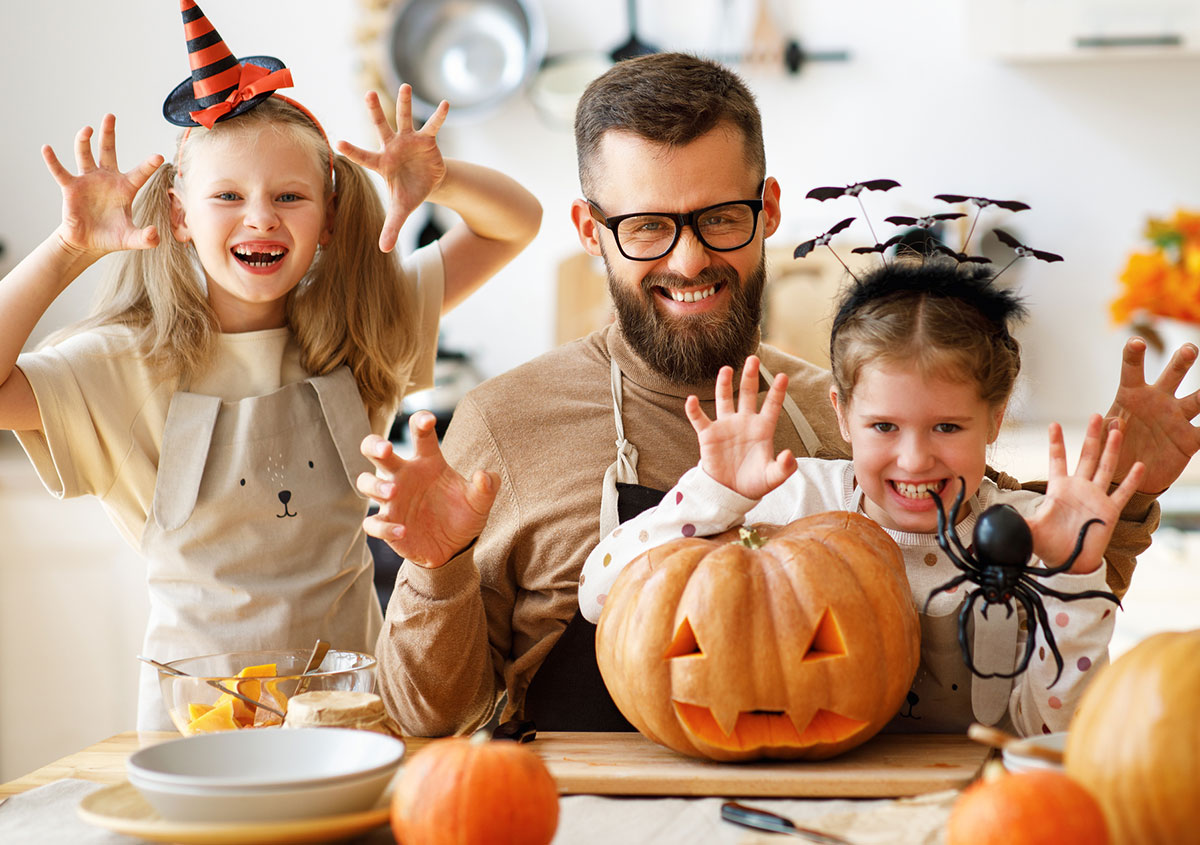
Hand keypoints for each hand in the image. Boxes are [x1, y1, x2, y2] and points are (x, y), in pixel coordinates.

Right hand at [42, 114, 163, 257]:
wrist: (88, 243)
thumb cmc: (112, 237)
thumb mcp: (132, 239)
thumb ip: (145, 238)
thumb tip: (154, 235)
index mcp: (126, 188)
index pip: (140, 173)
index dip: (148, 165)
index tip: (159, 156)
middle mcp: (107, 179)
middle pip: (108, 151)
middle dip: (109, 134)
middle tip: (110, 115)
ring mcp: (88, 180)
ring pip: (84, 155)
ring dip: (84, 142)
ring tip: (87, 129)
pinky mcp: (70, 187)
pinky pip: (60, 171)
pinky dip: (53, 161)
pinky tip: (47, 148)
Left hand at [336, 85, 448, 252]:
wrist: (428, 183)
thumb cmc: (409, 193)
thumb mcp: (402, 211)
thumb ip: (392, 227)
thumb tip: (383, 250)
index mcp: (382, 163)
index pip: (364, 156)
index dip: (352, 151)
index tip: (338, 142)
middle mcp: (393, 147)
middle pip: (381, 127)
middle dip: (375, 111)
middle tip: (368, 93)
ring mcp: (409, 141)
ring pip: (405, 118)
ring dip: (405, 103)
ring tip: (405, 86)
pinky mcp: (427, 140)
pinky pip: (433, 126)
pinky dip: (439, 116)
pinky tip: (445, 104)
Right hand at [357, 412, 497, 567]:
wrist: (454, 548)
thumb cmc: (463, 515)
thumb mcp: (479, 503)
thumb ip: (486, 487)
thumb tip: (485, 475)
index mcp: (428, 462)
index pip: (420, 435)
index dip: (420, 422)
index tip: (428, 420)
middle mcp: (405, 476)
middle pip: (377, 450)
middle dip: (375, 445)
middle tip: (386, 449)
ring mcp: (392, 500)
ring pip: (366, 483)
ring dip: (376, 485)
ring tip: (393, 491)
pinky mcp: (387, 524)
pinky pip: (373, 523)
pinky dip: (384, 526)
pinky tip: (402, 530)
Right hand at [684, 354, 796, 498]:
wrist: (731, 492)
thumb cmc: (754, 483)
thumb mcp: (773, 477)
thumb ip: (784, 467)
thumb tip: (789, 455)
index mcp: (762, 429)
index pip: (772, 406)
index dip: (777, 391)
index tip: (783, 376)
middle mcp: (744, 422)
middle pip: (747, 394)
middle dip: (750, 376)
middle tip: (753, 359)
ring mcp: (726, 426)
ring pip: (724, 399)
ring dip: (724, 384)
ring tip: (726, 369)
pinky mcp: (709, 435)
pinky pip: (699, 419)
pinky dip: (694, 410)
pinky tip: (691, 400)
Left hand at [1028, 414, 1145, 572]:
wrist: (1068, 564)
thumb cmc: (1048, 546)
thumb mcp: (1028, 530)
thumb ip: (1013, 522)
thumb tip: (992, 518)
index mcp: (1058, 489)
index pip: (1057, 460)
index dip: (1056, 443)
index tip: (1054, 424)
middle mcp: (1079, 489)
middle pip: (1086, 456)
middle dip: (1091, 436)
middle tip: (1096, 414)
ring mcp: (1096, 498)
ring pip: (1105, 467)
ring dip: (1112, 449)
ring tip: (1118, 428)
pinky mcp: (1109, 511)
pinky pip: (1123, 493)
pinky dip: (1132, 480)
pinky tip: (1139, 465)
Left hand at [1104, 336, 1199, 492]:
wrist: (1128, 477)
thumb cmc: (1112, 450)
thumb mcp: (1103, 442)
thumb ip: (1106, 431)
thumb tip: (1116, 421)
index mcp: (1131, 396)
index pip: (1132, 370)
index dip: (1134, 355)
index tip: (1136, 342)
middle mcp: (1158, 400)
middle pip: (1173, 374)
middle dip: (1182, 361)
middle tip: (1189, 349)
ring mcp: (1177, 418)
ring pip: (1198, 399)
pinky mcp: (1190, 439)